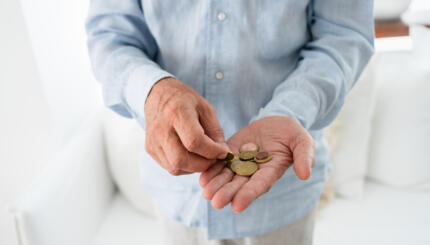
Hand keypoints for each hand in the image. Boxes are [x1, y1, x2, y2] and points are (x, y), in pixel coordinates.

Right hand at [144, 77, 227, 175]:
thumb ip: (215, 131)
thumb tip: (222, 153)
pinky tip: (191, 156)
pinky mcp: (150, 149)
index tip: (223, 152)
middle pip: (181, 159)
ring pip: (175, 167)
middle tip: (213, 158)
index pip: (194, 142)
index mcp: (176, 113)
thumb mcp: (205, 108)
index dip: (212, 151)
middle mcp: (161, 129)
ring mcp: (153, 141)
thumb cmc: (184, 100)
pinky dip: (184, 167)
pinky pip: (170, 167)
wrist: (158, 95)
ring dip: (194, 167)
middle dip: (203, 164)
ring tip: (202, 156)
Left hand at [199, 116, 313, 212]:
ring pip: (227, 176)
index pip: (260, 185)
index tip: (237, 206)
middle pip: (239, 185)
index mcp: (272, 171)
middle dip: (227, 193)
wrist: (277, 122)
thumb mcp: (303, 141)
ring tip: (206, 192)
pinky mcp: (231, 152)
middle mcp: (254, 171)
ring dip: (216, 185)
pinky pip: (220, 162)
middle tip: (215, 202)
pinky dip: (212, 170)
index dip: (249, 195)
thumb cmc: (292, 133)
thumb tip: (305, 174)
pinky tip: (202, 178)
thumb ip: (304, 156)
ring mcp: (242, 162)